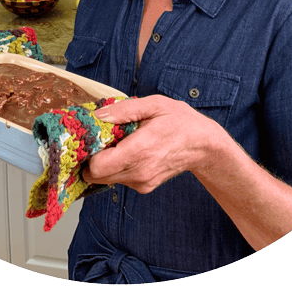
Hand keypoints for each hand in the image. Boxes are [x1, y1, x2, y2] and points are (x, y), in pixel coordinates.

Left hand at [83, 94, 221, 193]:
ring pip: (106, 179)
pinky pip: (119, 179)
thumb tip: (99, 115)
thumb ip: (124, 110)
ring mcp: (142, 182)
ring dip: (104, 162)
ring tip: (118, 142)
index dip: (88, 153)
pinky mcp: (144, 187)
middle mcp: (139, 172)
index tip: (90, 138)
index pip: (97, 167)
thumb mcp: (154, 105)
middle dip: (92, 158)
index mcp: (139, 150)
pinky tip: (128, 151)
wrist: (203, 145)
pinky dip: (117, 167)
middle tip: (100, 139)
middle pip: (97, 176)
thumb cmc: (180, 121)